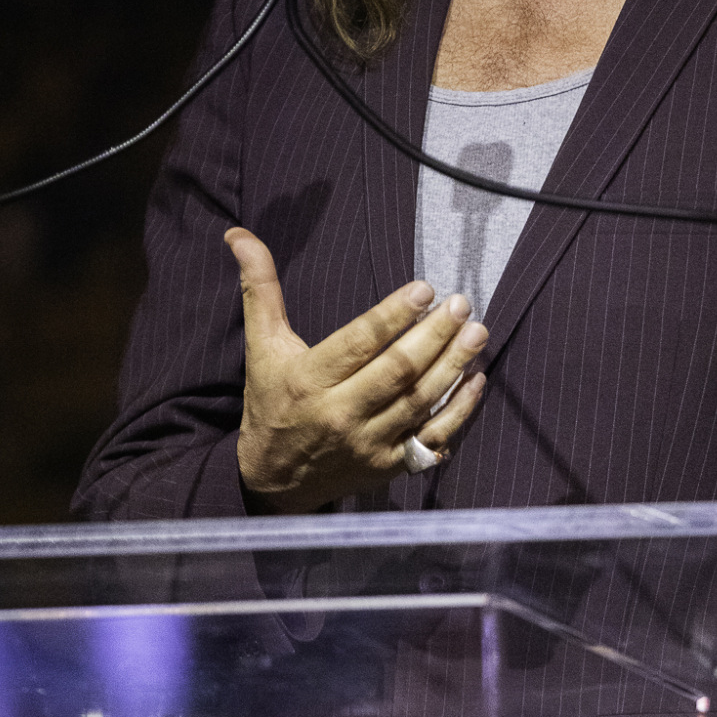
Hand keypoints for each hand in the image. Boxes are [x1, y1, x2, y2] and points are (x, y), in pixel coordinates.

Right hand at [225, 227, 487, 512]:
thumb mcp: (263, 347)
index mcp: (309, 381)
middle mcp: (340, 415)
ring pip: (420, 402)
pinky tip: (476, 380)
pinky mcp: (389, 467)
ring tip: (477, 332)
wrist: (273, 481)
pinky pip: (432, 438)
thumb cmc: (272, 402)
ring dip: (454, 366)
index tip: (424, 289)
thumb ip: (260, 290)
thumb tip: (239, 236)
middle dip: (435, 336)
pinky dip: (459, 411)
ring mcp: (368, 444)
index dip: (393, 315)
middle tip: (461, 304)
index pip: (359, 343)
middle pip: (397, 372)